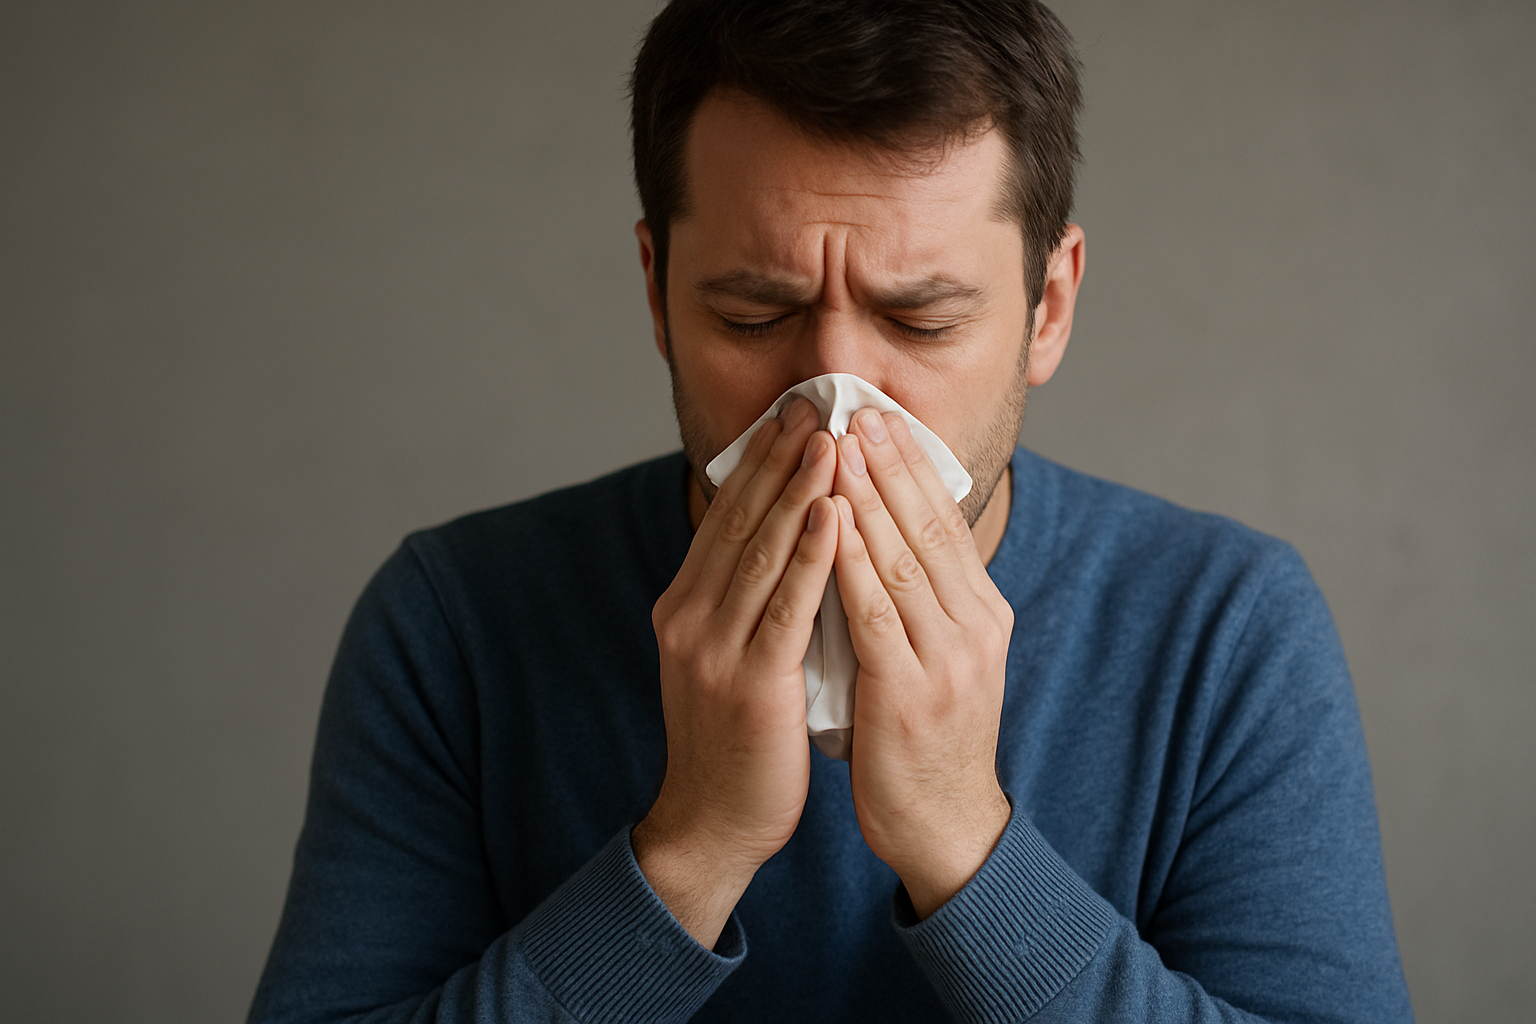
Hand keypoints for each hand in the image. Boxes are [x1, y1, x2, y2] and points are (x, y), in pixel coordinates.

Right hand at [634, 398, 840, 945]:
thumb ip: (745, 599)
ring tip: (831, 439)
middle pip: (739, 521)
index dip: (759, 462)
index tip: (792, 415)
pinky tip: (835, 514)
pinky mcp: (749, 683)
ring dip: (799, 491)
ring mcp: (713, 649)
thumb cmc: (736, 737)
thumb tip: (784, 539)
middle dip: (778, 458)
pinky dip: (812, 556)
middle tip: (813, 403)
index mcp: (685, 605)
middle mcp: (690, 617)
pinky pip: (785, 607)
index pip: (725, 517)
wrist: (713, 820)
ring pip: (763, 553)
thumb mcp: (726, 654)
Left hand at [832, 408, 1013, 918]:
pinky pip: (876, 612)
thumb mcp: (935, 656)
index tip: (879, 417)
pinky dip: (850, 561)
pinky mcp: (912, 691)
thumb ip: (918, 599)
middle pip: (928, 526)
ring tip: (836, 445)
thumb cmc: (924, 737)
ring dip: (866, 496)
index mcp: (981, 612)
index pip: (944, 522)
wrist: (945, 824)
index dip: (911, 466)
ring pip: (902, 558)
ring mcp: (947, 658)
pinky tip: (827, 522)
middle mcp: (974, 626)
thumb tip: (881, 536)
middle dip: (889, 463)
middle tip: (857, 408)